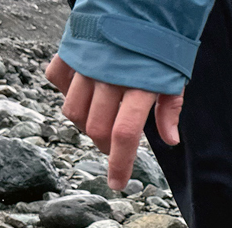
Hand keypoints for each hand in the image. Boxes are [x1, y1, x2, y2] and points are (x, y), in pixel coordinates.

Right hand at [45, 56, 183, 190]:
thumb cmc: (160, 39)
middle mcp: (109, 77)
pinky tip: (83, 89)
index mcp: (139, 85)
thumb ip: (169, 107)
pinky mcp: (70, 50)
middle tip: (114, 146)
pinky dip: (66, 90)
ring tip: (100, 118)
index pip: (124, 135)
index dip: (119, 164)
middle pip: (96, 128)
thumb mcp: (173, 73)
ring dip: (85, 122)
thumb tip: (170, 141)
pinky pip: (57, 79)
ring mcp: (86, 63)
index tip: (117, 184)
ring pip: (73, 111)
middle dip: (105, 146)